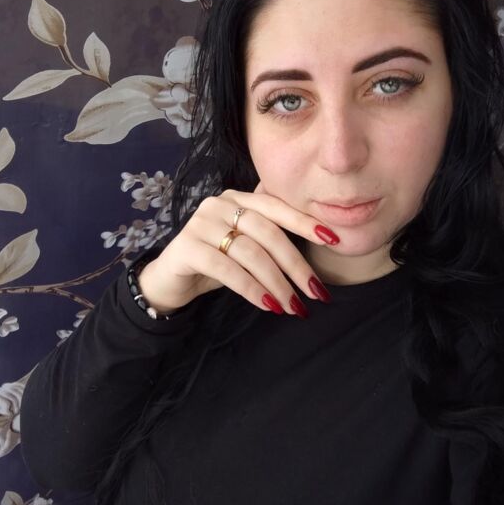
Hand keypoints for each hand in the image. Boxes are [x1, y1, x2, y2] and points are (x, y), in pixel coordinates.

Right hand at [137, 184, 338, 315]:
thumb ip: (271, 232)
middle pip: (268, 233)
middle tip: (316, 292)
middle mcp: (218, 204)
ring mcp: (200, 224)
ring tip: (294, 306)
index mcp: (237, 198)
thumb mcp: (245, 243)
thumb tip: (321, 232)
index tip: (334, 240)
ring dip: (277, 283)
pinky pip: (227, 269)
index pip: (277, 206)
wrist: (170, 281)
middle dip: (296, 265)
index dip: (305, 222)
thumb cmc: (216, 261)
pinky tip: (268, 305)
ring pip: (251, 253)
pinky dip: (252, 289)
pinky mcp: (187, 248)